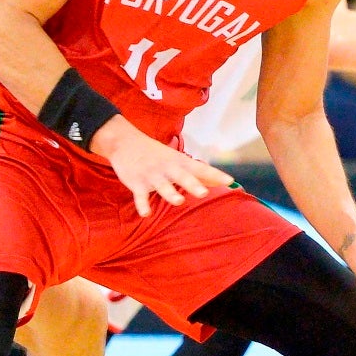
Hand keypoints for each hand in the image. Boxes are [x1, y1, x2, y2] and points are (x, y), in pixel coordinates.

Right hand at [91, 118, 233, 216]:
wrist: (125, 142)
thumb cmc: (157, 154)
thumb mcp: (177, 159)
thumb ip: (198, 172)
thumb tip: (223, 182)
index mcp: (179, 162)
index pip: (200, 169)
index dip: (215, 175)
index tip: (229, 180)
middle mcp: (168, 168)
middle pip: (182, 177)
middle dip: (193, 184)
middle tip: (203, 193)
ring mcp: (152, 175)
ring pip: (162, 186)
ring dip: (170, 194)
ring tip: (178, 201)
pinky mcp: (137, 183)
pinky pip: (140, 196)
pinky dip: (143, 204)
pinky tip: (146, 214)